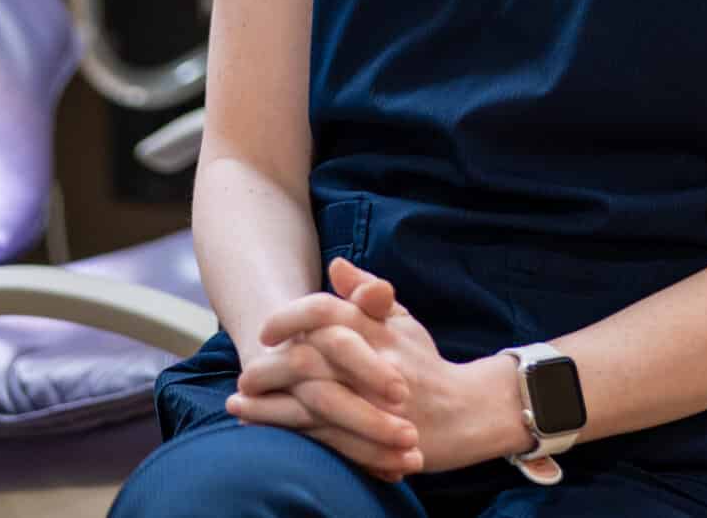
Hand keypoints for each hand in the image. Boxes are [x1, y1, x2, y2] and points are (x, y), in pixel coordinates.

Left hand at [229, 266, 420, 480]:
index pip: (325, 312)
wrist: (467, 413)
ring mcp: (377, 406)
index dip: (289, 318)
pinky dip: (289, 433)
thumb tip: (335, 265)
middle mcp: (376, 365)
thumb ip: (367, 292)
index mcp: (380, 331)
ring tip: (239, 403)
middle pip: (310, 359)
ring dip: (268, 405)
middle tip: (244, 373)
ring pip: (310, 403)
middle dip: (268, 367)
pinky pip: (324, 438)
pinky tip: (265, 430)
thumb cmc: (425, 363)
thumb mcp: (403, 320)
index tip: (265, 330)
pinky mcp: (375, 442)